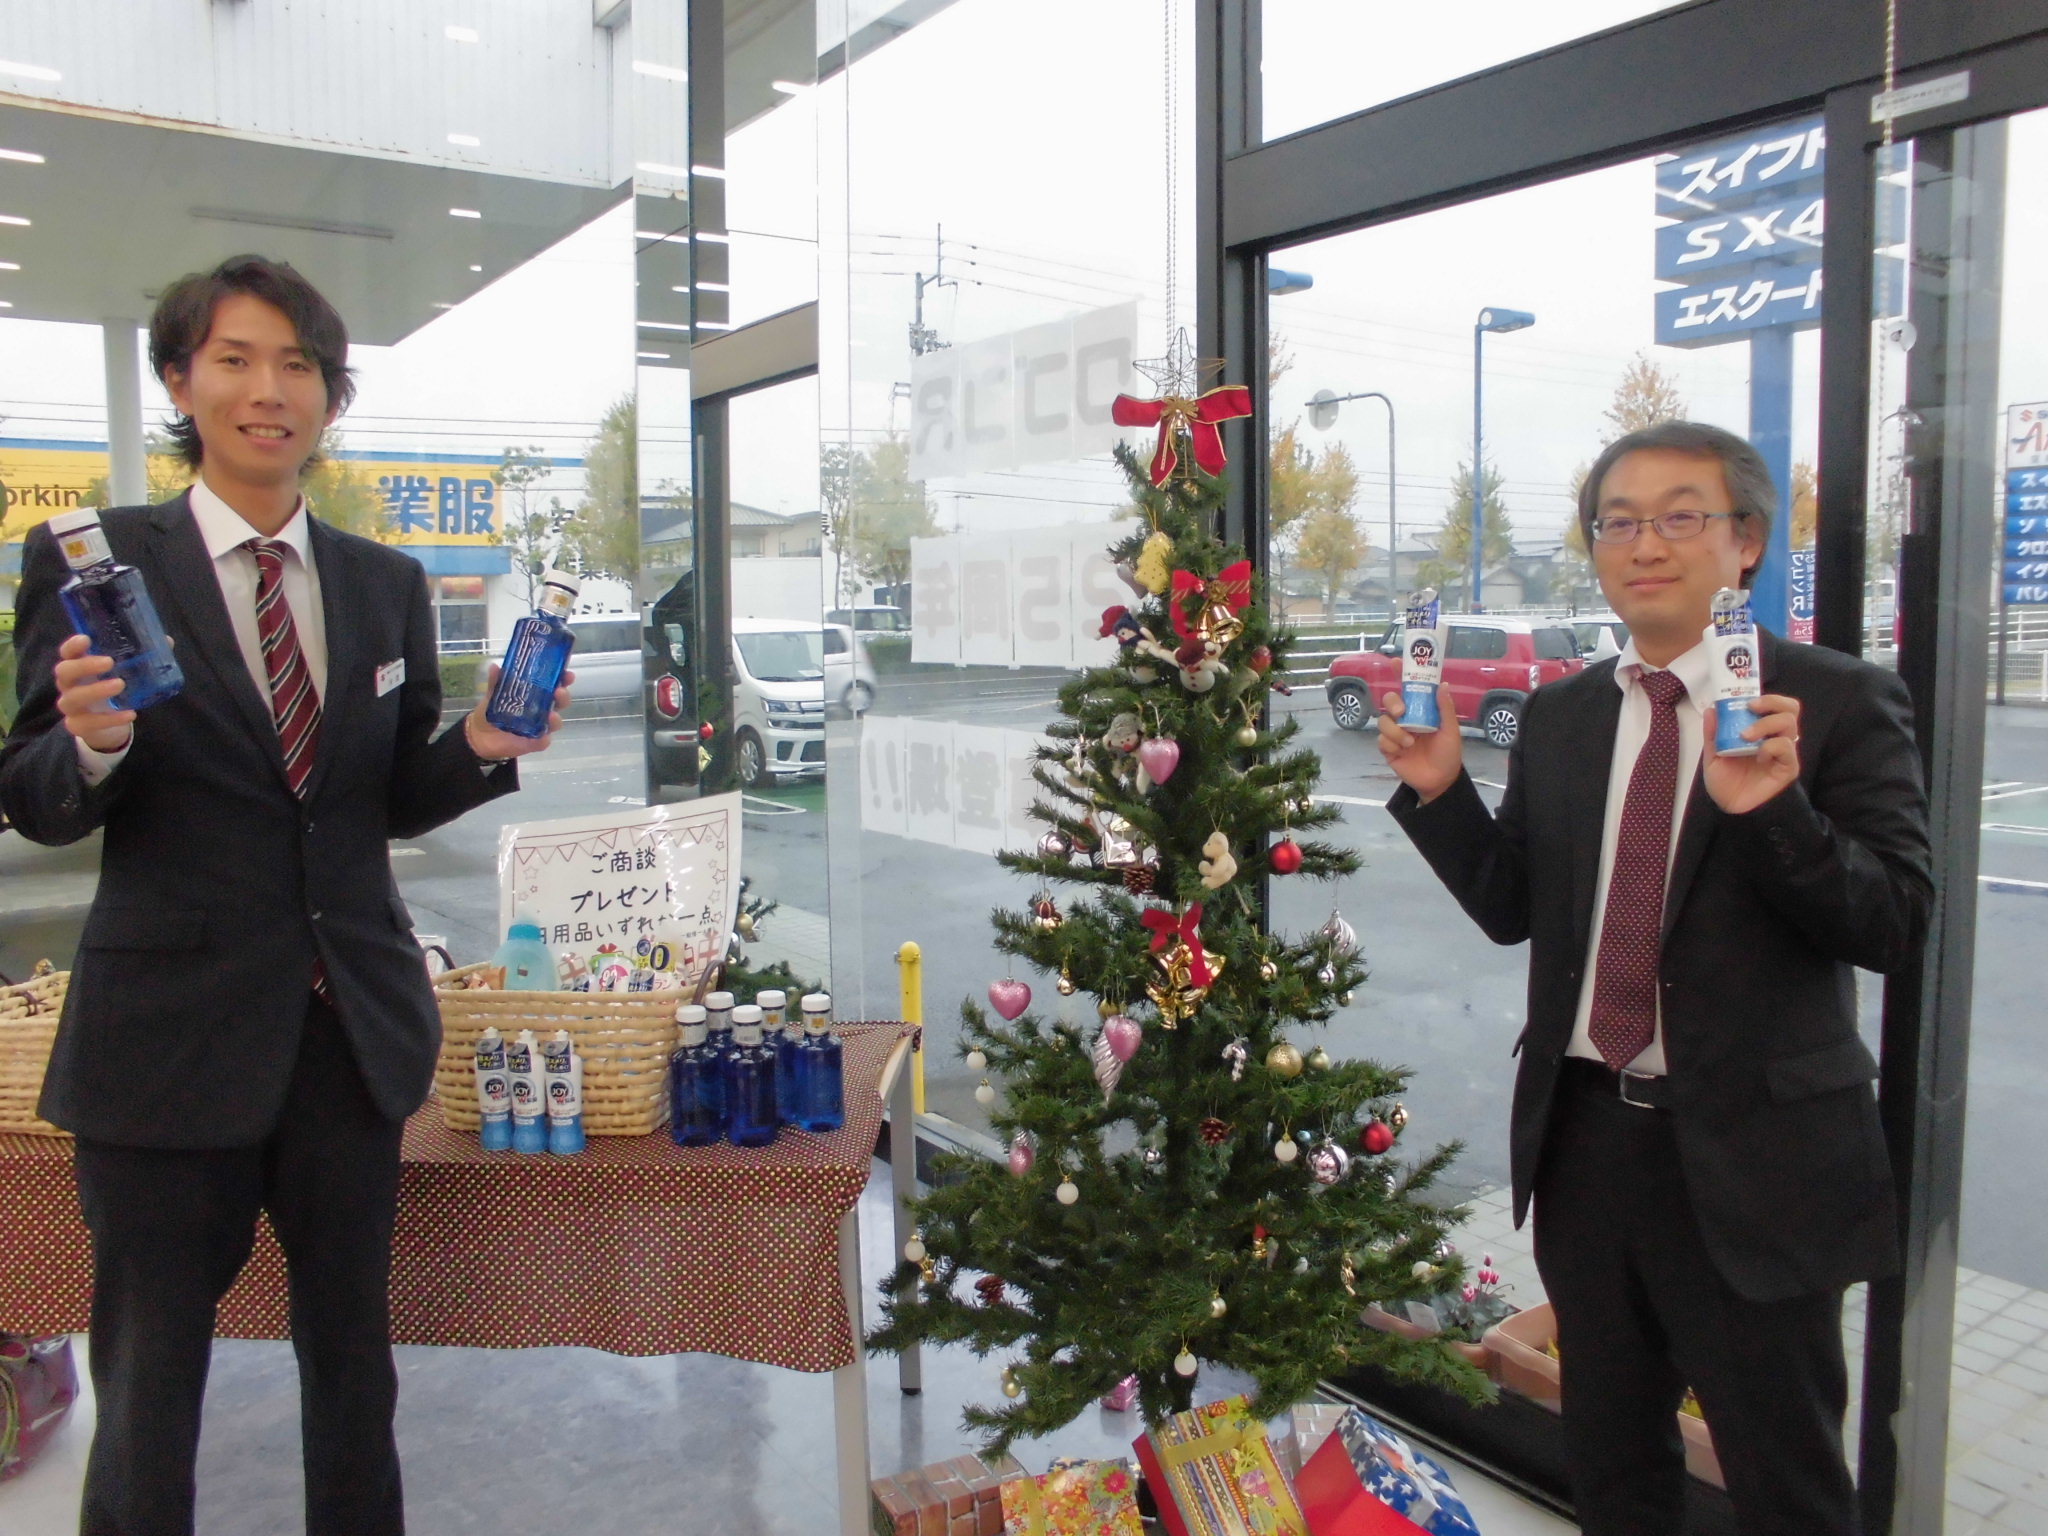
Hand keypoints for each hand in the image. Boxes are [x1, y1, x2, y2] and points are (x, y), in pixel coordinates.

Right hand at [54, 634, 135, 752]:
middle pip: (64, 672)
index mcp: (77, 666)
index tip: (86, 639)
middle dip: (85, 666)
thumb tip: (167, 641)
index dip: (73, 645)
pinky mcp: (77, 725)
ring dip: (95, 690)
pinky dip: (110, 719)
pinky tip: (130, 714)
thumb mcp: (126, 672)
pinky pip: (88, 723)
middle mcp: (68, 684)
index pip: (67, 652)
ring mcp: (70, 706)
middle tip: (109, 662)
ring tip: (120, 684)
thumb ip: (141, 656)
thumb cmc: (114, 688)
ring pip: (72, 698)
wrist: (108, 723)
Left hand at [464, 666, 574, 759]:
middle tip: (559, 691)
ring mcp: (539, 727)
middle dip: (563, 696)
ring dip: (556, 718)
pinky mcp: (534, 742)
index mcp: (536, 695)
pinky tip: (543, 736)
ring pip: (555, 723)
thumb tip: (495, 666)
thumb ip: (496, 682)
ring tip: (551, 715)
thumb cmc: (491, 712)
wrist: (479, 736)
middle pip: (559, 703)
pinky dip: (545, 739)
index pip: (553, 685)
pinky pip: (543, 741)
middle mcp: (541, 710)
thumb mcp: (492, 694)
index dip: (562, 679)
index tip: (566, 673)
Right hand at [1376, 685, 1462, 803]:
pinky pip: (1381, 740)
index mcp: (1420, 711)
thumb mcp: (1451, 730)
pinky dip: (1392, 743)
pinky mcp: (1388, 749)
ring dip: (1395, 731)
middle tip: (1402, 711)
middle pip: (1389, 701)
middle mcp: (1405, 719)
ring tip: (1410, 742)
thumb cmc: (1448, 753)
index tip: (1395, 662)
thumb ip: (1445, 708)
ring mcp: (1395, 734)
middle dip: (1392, 703)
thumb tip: (1443, 684)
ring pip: (1383, 721)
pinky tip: (1403, 750)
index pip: (1408, 688)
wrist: (1440, 780)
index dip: (1400, 674)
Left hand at [1702, 694, 1800, 814]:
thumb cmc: (1727, 783)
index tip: (1743, 698)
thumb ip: (1714, 734)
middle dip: (1772, 702)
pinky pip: (1787, 748)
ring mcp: (1784, 751)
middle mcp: (1775, 737)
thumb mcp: (1713, 756)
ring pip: (1789, 723)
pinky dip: (1771, 746)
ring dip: (1765, 724)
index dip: (1764, 698)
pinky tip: (1759, 756)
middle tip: (1751, 707)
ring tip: (1745, 736)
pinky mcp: (1788, 766)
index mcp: (1759, 731)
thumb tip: (1712, 709)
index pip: (1773, 706)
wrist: (1733, 810)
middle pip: (1789, 708)